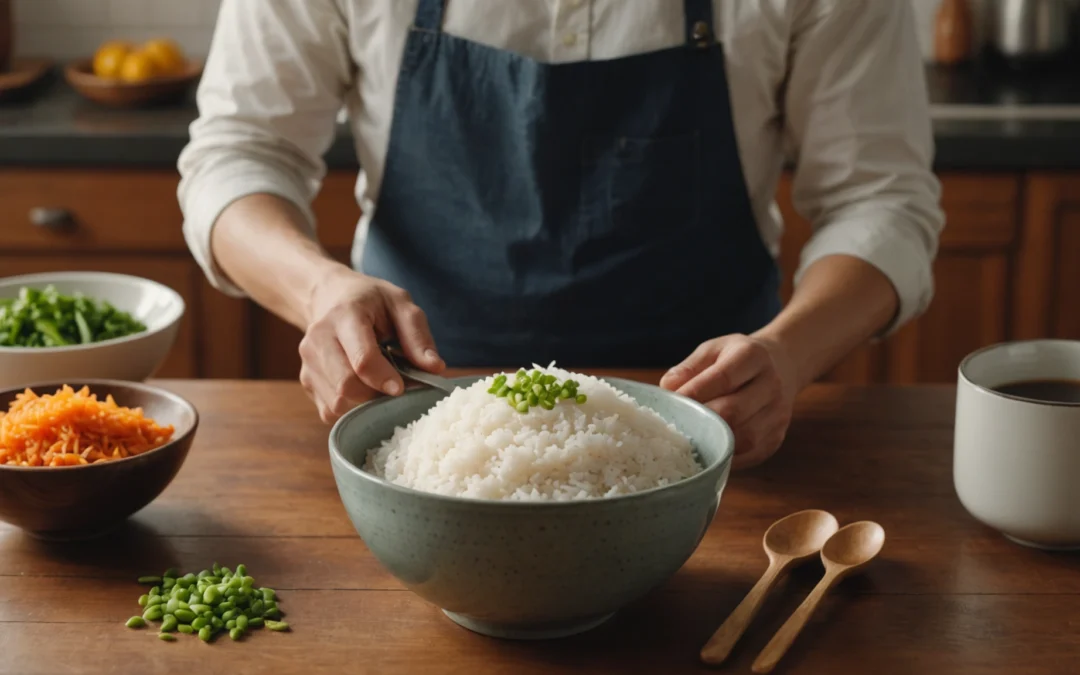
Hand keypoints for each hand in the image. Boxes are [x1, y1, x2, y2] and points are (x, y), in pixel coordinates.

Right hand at [299, 266, 444, 422]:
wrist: (327, 295)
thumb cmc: (369, 300)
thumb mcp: (400, 304)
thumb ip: (418, 336)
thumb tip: (435, 368)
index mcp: (344, 316)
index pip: (362, 360)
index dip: (384, 379)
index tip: (402, 387)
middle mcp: (319, 340)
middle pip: (346, 387)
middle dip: (376, 395)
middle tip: (394, 386)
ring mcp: (307, 362)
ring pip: (336, 403)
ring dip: (363, 403)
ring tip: (376, 383)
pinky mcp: (306, 380)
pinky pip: (329, 410)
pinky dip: (350, 408)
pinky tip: (360, 388)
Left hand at [660, 334, 798, 468]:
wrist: (782, 365)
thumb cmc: (736, 358)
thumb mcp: (712, 350)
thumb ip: (688, 368)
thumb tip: (668, 391)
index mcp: (752, 356)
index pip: (723, 378)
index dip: (694, 393)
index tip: (672, 403)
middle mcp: (771, 385)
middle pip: (733, 412)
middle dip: (701, 421)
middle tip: (677, 424)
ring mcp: (777, 414)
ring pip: (743, 438)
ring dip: (713, 442)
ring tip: (691, 438)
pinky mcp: (776, 438)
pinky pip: (749, 454)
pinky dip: (726, 455)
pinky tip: (709, 448)